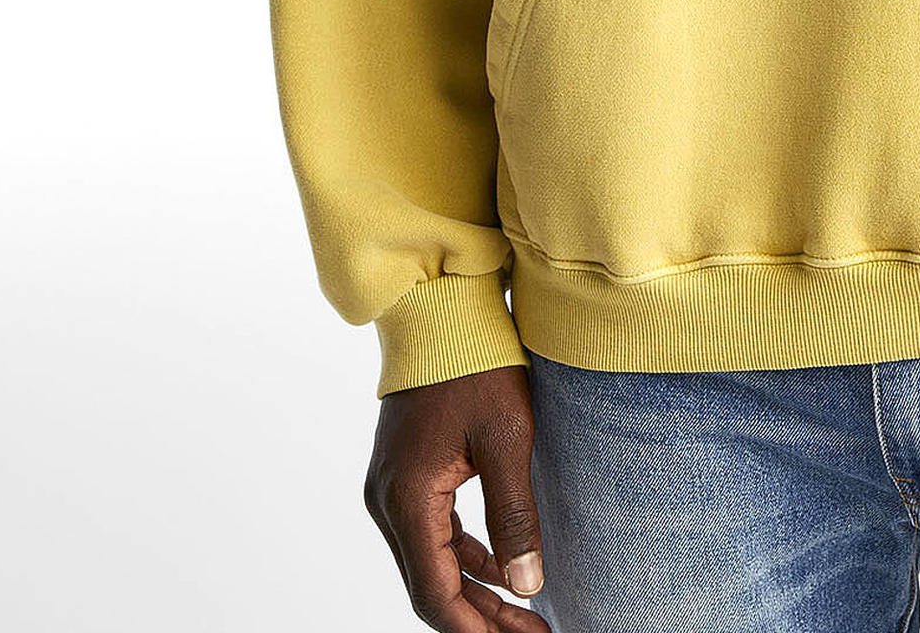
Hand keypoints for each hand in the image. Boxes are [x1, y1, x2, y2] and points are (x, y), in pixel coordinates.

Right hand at [364, 366, 550, 631]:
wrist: (441, 317)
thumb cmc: (475, 368)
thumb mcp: (506, 441)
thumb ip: (514, 518)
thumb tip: (527, 585)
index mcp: (408, 496)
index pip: (435, 592)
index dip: (477, 630)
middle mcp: (388, 499)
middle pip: (429, 585)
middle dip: (480, 617)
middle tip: (531, 632)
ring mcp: (390, 486)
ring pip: (428, 561)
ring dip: (473, 589)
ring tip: (523, 609)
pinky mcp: (402, 473)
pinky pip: (428, 532)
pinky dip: (461, 556)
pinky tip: (497, 564)